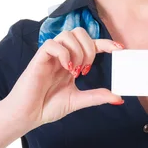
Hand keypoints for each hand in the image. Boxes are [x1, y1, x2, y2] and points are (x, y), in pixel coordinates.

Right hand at [3, 27, 124, 131]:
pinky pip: (52, 44)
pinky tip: (66, 68)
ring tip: (75, 70)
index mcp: (72, 62)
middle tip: (86, 69)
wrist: (27, 115)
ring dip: (76, 50)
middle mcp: (62, 55)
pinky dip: (64, 54)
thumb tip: (118, 97)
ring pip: (67, 34)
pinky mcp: (39, 59)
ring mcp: (50, 56)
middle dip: (89, 48)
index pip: (91, 44)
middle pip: (80, 32)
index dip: (106, 43)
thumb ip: (97, 96)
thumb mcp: (78, 100)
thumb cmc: (47, 106)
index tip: (120, 49)